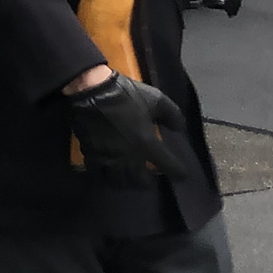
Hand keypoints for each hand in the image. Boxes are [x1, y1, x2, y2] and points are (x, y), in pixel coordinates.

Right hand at [66, 69, 187, 185]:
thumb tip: (179, 129)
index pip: (169, 167)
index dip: (178, 173)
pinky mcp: (91, 154)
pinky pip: (98, 173)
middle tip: (149, 177)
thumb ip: (172, 115)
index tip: (181, 175)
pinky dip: (104, 175)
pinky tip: (106, 171)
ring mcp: (109, 158)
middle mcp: (129, 157)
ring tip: (128, 177)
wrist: (91, 90)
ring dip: (126, 181)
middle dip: (147, 182)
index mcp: (147, 144)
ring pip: (119, 182)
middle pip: (141, 182)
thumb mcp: (156, 99)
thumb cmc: (125, 95)